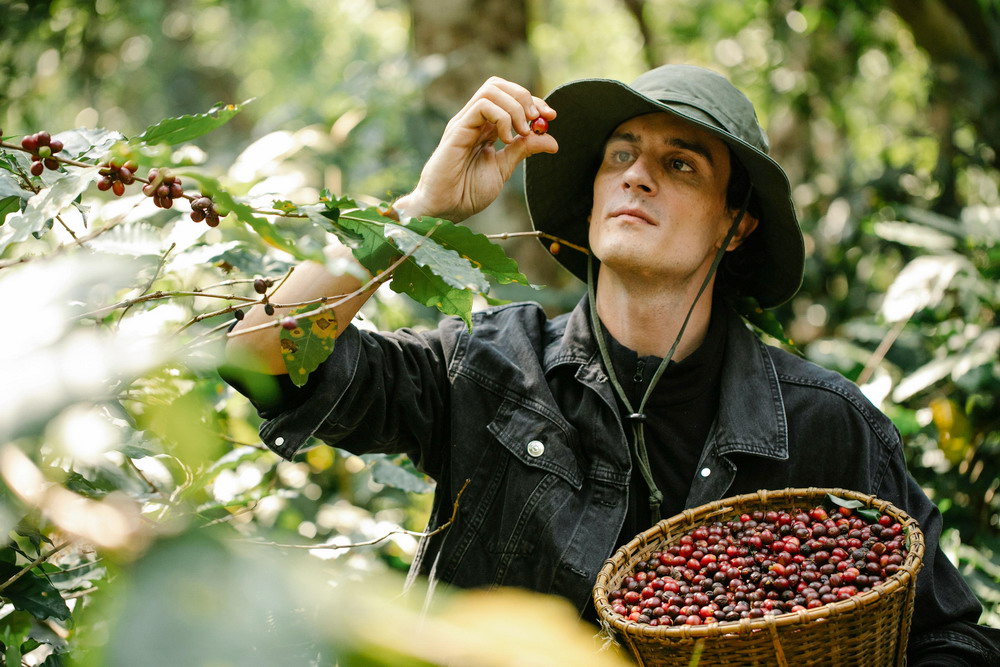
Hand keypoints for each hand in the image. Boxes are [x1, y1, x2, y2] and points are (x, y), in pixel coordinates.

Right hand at [394, 77, 557, 221]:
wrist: (446, 210)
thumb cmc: (467, 192)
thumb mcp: (504, 168)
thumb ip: (523, 150)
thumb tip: (552, 142)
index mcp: (484, 128)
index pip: (509, 98)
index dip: (533, 102)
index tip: (551, 116)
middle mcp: (473, 120)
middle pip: (499, 85)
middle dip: (524, 97)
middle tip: (536, 120)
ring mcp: (464, 123)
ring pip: (491, 90)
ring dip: (514, 107)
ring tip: (521, 133)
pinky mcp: (457, 130)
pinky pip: (482, 106)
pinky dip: (502, 117)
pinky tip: (506, 139)